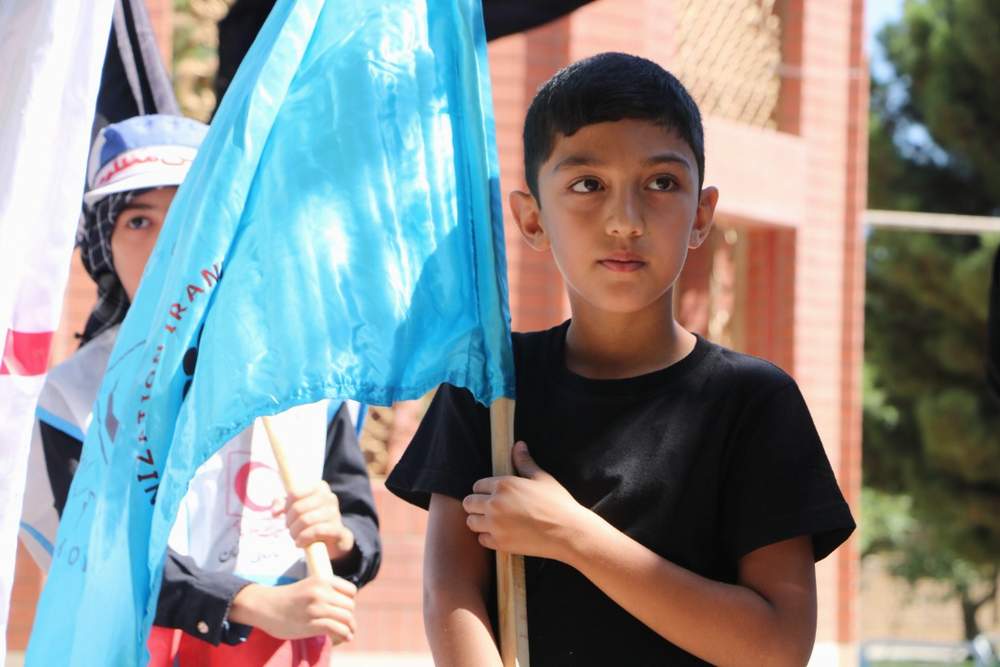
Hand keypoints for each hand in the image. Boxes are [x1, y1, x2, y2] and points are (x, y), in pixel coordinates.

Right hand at [229, 575, 356, 643]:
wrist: (265, 606)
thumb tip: (346, 607)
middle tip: (346, 625)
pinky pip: (337, 629)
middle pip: (350, 606)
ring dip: (350, 628)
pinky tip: (343, 639)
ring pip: (346, 618)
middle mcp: (320, 592)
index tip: (343, 609)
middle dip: (350, 617)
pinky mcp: (311, 624)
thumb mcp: (309, 586)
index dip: (350, 601)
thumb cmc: (288, 598)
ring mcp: (315, 608)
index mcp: (322, 580)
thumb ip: (326, 592)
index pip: (351, 591)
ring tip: (348, 634)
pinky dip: (343, 635)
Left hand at [274, 481, 354, 558]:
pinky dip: (304, 538)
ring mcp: (335, 513)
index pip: (295, 493)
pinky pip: (317, 531)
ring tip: (295, 537)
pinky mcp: (337, 529)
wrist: (333, 538)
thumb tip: (274, 511)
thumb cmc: (312, 518)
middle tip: (289, 528)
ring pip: (306, 520)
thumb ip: (282, 504)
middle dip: (289, 521)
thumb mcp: (296, 508)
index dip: (286, 506)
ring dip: (295, 532)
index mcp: (320, 487)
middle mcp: (329, 497)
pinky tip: (300, 543)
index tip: (285, 514)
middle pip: (299, 508)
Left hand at [462, 441, 589, 560]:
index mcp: (504, 485)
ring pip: (471, 522)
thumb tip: (518, 445)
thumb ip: (525, 462)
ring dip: (479, 521)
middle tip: (490, 508)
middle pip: (469, 503)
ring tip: (493, 521)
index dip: (484, 489)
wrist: (568, 532)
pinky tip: (501, 533)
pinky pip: (481, 539)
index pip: (477, 485)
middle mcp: (494, 504)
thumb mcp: (541, 478)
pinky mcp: (499, 543)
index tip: (492, 494)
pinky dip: (488, 537)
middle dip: (476, 504)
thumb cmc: (557, 503)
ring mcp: (495, 525)